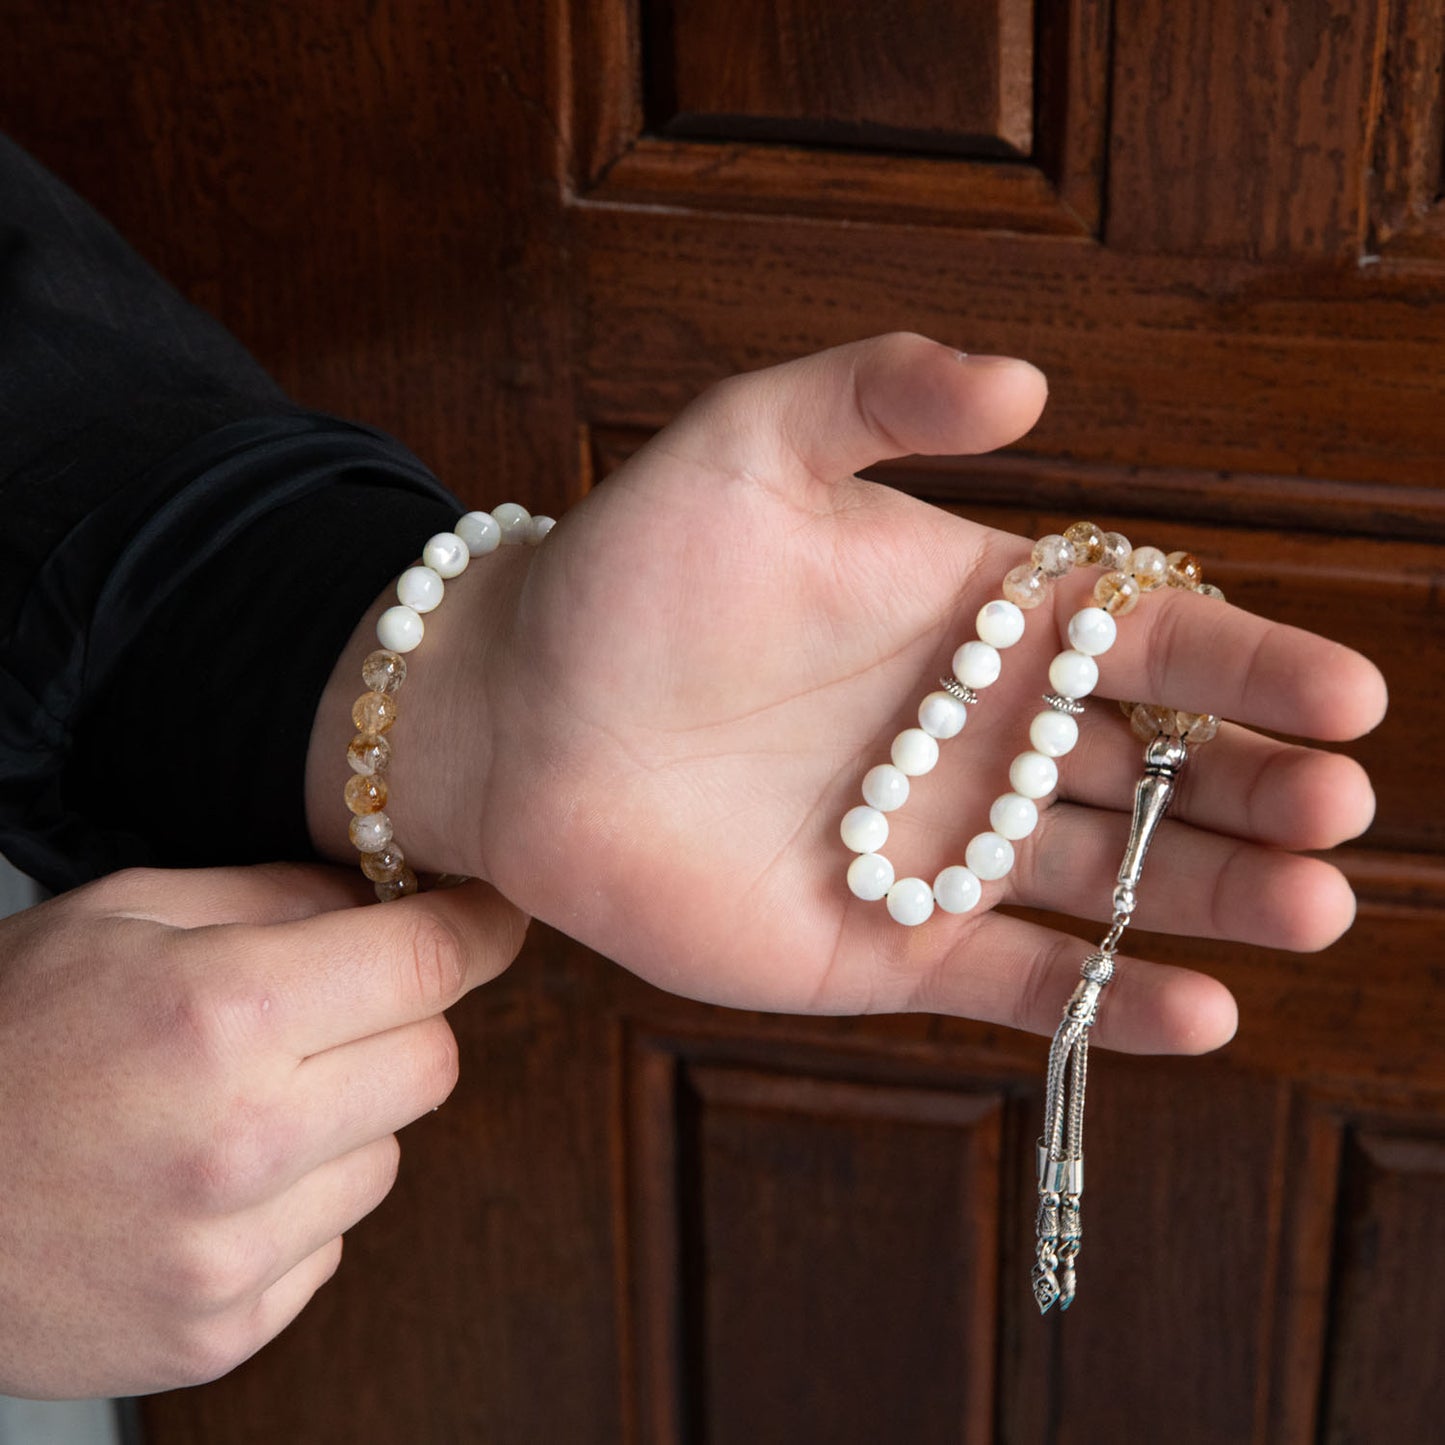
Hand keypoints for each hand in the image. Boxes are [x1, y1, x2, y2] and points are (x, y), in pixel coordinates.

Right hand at [0, 865, 523, 1398]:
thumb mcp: (122, 914)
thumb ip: (274, 898)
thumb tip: (390, 895)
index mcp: (222, 1013)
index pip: (426, 962)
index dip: (476, 927)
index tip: (493, 915)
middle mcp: (243, 1141)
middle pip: (433, 1061)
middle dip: (403, 1021)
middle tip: (329, 1011)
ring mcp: (233, 1252)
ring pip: (389, 1155)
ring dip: (347, 1119)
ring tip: (237, 1105)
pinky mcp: (220, 1330)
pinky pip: (332, 1242)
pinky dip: (298, 1204)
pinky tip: (209, 1181)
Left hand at [309, 334, 1383, 1055]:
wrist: (521, 717)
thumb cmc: (630, 573)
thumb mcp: (752, 444)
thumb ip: (882, 399)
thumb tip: (1028, 383)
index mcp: (976, 617)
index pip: (1143, 639)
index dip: (1246, 665)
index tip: (1343, 693)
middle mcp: (974, 737)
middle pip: (1155, 768)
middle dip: (1255, 788)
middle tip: (1338, 807)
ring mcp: (935, 848)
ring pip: (1106, 879)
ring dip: (1216, 896)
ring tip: (1313, 905)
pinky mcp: (880, 945)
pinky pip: (1012, 978)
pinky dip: (1103, 999)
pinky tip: (1198, 1009)